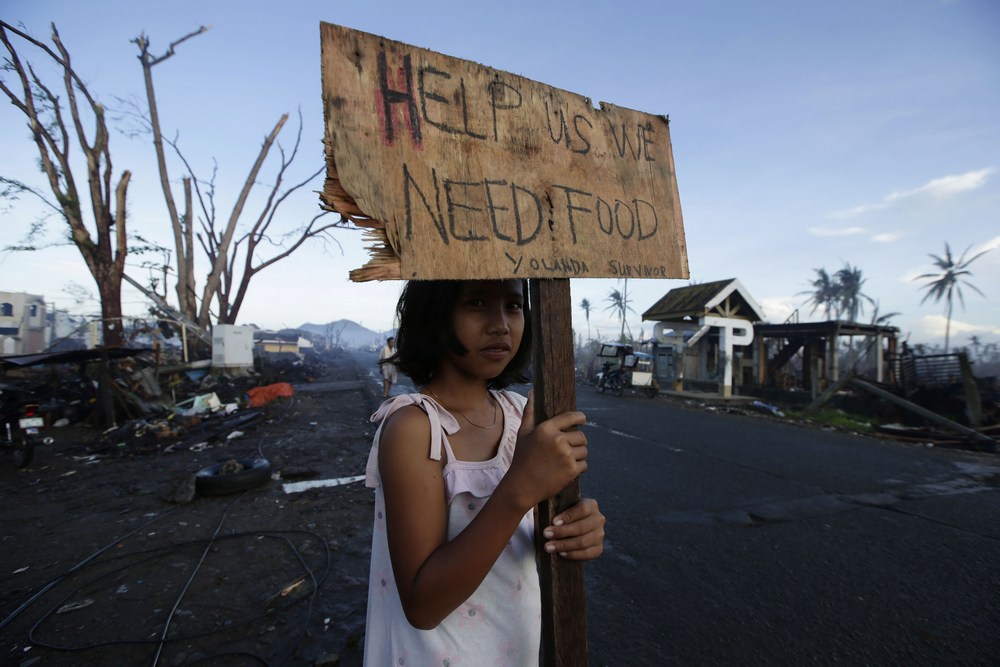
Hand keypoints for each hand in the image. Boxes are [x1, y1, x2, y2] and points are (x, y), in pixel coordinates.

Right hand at [502, 391, 588, 510]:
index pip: (572, 417)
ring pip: (584, 451)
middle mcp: (558, 440)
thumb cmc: (521, 458)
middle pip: (581, 436)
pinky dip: (578, 468)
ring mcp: (566, 455)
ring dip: (578, 455)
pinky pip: (584, 464)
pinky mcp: (571, 470)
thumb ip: (529, 411)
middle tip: (568, 449)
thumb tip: (532, 391)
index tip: (583, 421)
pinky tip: (566, 470)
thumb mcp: (523, 433)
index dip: (581, 418)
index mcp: (546, 428)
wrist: (522, 486)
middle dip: (577, 442)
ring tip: (566, 460)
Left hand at [542, 498, 604, 559]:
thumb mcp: (556, 508)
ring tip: (549, 547)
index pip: (582, 509)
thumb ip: (549, 506)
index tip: (553, 521)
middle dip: (562, 532)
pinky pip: (588, 554)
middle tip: (546, 534)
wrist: (568, 530)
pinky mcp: (598, 548)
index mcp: (591, 505)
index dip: (568, 516)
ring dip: (564, 545)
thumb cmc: (560, 516)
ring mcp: (600, 534)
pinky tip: (561, 553)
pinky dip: (574, 554)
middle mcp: (599, 519)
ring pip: (584, 542)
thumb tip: (536, 508)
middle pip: (582, 527)